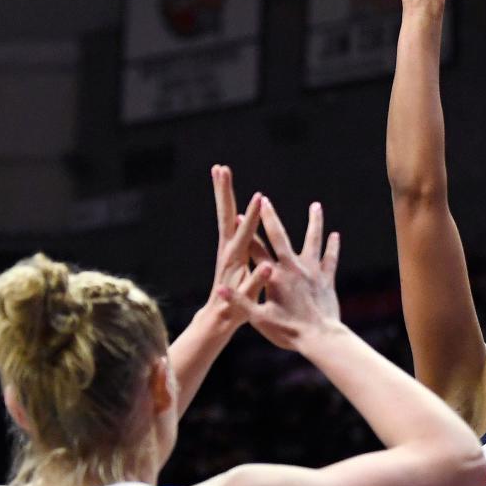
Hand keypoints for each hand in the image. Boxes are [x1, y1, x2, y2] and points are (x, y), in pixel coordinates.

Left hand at [206, 164, 269, 331]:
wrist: (217, 316)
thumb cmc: (234, 310)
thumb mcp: (247, 299)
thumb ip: (256, 282)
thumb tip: (267, 267)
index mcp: (235, 259)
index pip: (244, 233)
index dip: (251, 216)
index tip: (258, 197)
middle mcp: (227, 248)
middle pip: (225, 213)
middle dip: (224, 191)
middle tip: (220, 168)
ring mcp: (226, 246)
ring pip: (225, 212)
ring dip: (224, 191)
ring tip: (221, 170)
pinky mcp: (229, 248)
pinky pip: (230, 221)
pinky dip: (231, 205)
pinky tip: (235, 196)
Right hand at [217, 198, 339, 350]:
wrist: (321, 338)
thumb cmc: (288, 331)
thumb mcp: (258, 319)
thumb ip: (239, 301)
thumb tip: (219, 288)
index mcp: (274, 276)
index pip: (254, 250)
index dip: (245, 233)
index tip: (237, 216)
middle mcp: (292, 268)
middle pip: (280, 236)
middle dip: (270, 217)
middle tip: (264, 200)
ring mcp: (311, 271)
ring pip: (313, 240)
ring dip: (314, 222)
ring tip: (316, 206)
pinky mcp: (326, 279)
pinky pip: (330, 259)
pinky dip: (332, 247)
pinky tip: (335, 235)